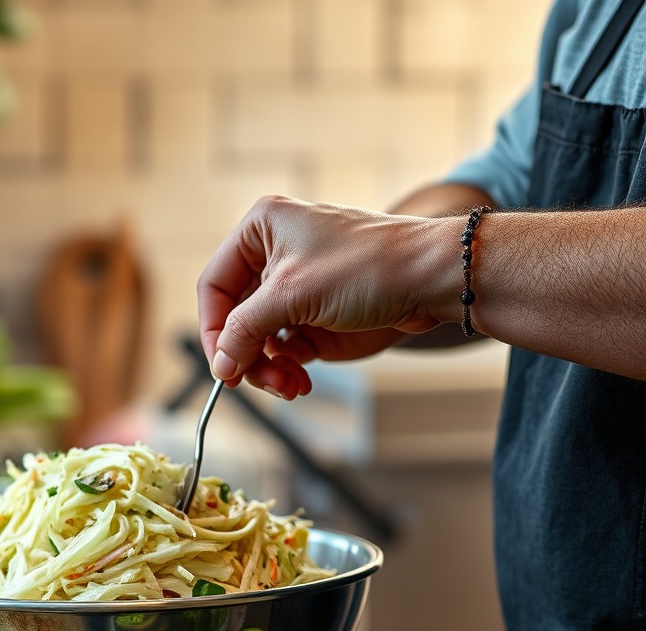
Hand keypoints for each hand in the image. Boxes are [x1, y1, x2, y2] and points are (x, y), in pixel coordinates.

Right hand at [197, 195, 450, 397]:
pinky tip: (301, 382)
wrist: (431, 281)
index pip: (215, 287)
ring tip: (289, 385)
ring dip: (268, 370)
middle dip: (247, 356)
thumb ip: (245, 330)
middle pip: (234, 320)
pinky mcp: (313, 318)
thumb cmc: (367, 266)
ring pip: (258, 341)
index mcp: (260, 231)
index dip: (214, 330)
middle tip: (259, 382)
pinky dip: (287, 371)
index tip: (222, 366)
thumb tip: (219, 366)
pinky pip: (284, 352)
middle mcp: (272, 258)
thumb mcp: (292, 294)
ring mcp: (294, 291)